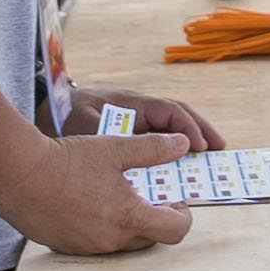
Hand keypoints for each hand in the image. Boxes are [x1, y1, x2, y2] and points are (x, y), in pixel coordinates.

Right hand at [0, 130, 198, 255]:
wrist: (16, 174)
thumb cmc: (66, 160)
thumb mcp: (115, 148)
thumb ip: (154, 149)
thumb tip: (183, 144)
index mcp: (129, 218)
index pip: (175, 231)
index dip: (182, 215)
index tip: (175, 199)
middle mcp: (110, 240)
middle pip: (150, 238)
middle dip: (156, 217)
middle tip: (149, 193)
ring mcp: (86, 247)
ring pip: (122, 241)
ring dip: (128, 222)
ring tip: (118, 193)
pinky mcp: (65, 247)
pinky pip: (95, 242)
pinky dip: (102, 226)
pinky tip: (90, 201)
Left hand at [71, 86, 226, 151]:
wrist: (49, 112)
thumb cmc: (66, 115)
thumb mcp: (82, 125)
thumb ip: (106, 133)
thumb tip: (132, 145)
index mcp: (133, 104)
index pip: (169, 111)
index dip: (188, 127)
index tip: (199, 145)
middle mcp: (140, 111)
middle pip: (179, 116)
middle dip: (202, 130)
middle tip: (221, 148)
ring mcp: (137, 122)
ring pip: (171, 128)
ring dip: (193, 140)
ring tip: (210, 157)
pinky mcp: (131, 136)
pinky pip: (158, 141)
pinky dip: (174, 151)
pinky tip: (182, 166)